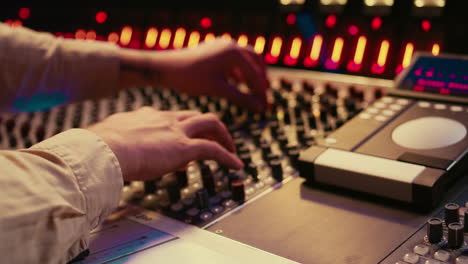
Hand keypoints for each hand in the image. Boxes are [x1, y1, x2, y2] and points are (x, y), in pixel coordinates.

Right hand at [86, 107, 242, 181]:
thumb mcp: (109, 136)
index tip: (183, 136)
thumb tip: (115, 146)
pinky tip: (235, 165)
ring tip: (231, 150)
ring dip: (223, 136)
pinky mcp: (183, 147)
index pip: (172, 117)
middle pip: (195, 115)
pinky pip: (213, 149)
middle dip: (209, 125)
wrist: (102, 149)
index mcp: (146, 116)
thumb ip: (119, 137)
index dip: (182, 126)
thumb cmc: (99, 146)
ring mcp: (176, 131)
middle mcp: (164, 119)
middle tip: (217, 137)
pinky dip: (227, 157)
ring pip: (210, 124)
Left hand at [119, 38, 268, 111]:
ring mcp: (222, 45)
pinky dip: (240, 72)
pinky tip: (239, 85)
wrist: (166, 68)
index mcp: (234, 52)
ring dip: (251, 75)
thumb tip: (260, 108)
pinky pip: (234, 60)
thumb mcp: (218, 90)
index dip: (261, 92)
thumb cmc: (191, 78)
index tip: (265, 106)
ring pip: (245, 60)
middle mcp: (230, 45)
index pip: (255, 74)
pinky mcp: (215, 50)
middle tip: (265, 96)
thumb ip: (242, 98)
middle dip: (261, 79)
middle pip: (256, 61)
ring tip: (254, 92)